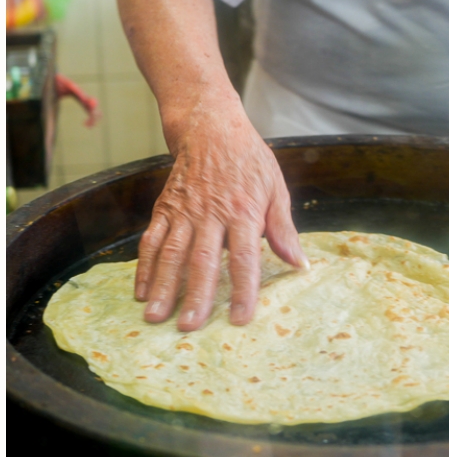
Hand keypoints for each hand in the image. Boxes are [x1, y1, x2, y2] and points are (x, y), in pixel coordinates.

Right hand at [136, 97, 303, 330]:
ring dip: (164, 287)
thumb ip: (284, 230)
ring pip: (172, 253)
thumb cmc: (251, 162)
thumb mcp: (276, 190)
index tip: (240, 319)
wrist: (212, 129)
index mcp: (244, 211)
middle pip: (203, 260)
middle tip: (189, 327)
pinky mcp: (164, 208)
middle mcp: (211, 213)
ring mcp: (184, 211)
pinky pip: (151, 240)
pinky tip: (142, 292)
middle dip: (196, 295)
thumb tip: (299, 264)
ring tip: (156, 317)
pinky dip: (144, 266)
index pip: (244, 258)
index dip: (243, 290)